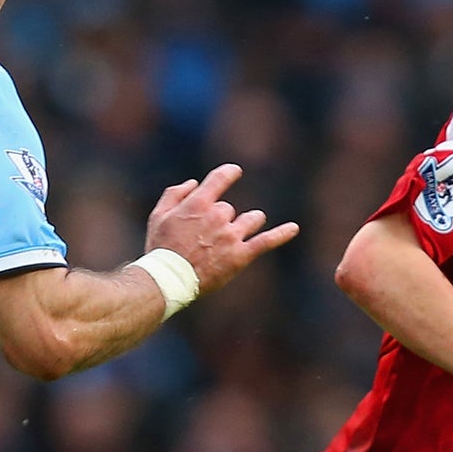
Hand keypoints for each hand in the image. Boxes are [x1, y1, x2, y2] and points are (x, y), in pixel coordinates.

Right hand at [143, 164, 298, 295]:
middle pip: (229, 209)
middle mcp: (218, 216)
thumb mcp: (158, 216)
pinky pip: (266, 241)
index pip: (220, 178)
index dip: (229, 173)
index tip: (235, 171)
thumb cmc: (160, 248)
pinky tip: (294, 229)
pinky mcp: (241, 255)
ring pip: (251, 220)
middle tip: (204, 240)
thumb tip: (195, 182)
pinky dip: (281, 234)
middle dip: (221, 220)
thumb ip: (175, 194)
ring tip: (235, 236)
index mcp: (198, 203)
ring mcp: (231, 236)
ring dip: (247, 224)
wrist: (168, 280)